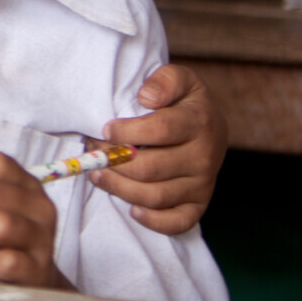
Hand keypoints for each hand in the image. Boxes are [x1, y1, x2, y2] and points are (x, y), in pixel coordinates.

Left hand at [91, 64, 226, 234]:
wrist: (208, 124)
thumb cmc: (183, 101)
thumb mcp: (178, 78)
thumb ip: (164, 80)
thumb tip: (146, 96)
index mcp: (199, 122)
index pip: (160, 130)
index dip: (127, 131)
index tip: (104, 128)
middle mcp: (205, 156)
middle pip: (150, 168)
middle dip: (113, 161)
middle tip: (92, 152)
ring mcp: (203, 184)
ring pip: (155, 196)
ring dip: (119, 187)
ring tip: (97, 174)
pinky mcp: (199, 204)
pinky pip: (177, 222)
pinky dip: (152, 220)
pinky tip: (131, 207)